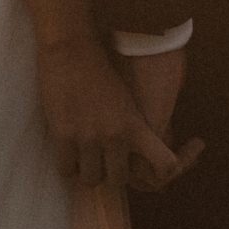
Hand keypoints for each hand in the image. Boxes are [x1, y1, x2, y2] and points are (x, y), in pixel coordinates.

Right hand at [35, 36, 203, 190]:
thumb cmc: (100, 70)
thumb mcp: (126, 100)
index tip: (152, 172)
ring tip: (82, 158)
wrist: (71, 48)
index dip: (161, 175)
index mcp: (135, 125)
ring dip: (86, 172)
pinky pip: (66, 170)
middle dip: (109, 174)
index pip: (165, 165)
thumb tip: (132, 155)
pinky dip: (67, 167)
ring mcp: (88, 137)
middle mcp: (115, 135)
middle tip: (102, 162)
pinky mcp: (64, 135)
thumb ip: (130, 128)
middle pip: (117, 181)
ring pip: (90, 180)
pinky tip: (67, 153)